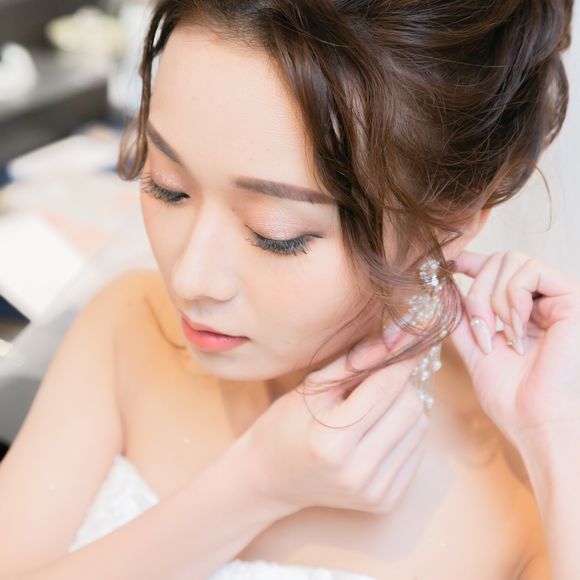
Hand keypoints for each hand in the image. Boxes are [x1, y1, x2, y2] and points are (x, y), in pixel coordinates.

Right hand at [230, 330, 429, 515]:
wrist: (270, 479)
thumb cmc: (285, 425)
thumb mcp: (311, 387)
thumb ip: (354, 363)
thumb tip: (396, 339)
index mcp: (331, 439)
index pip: (384, 388)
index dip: (402, 359)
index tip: (413, 338)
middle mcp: (356, 470)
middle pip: (410, 408)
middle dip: (401, 383)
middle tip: (380, 377)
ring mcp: (373, 490)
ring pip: (419, 428)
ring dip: (403, 407)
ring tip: (373, 407)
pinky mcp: (385, 501)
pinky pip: (416, 451)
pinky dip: (403, 432)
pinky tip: (377, 431)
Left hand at [450, 249, 579, 447]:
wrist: (534, 420)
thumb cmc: (509, 394)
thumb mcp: (473, 346)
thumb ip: (460, 315)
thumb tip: (444, 284)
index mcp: (520, 309)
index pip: (497, 267)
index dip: (472, 260)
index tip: (449, 262)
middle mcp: (541, 299)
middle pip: (499, 259)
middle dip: (477, 290)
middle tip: (480, 328)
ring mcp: (557, 297)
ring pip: (512, 260)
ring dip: (493, 298)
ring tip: (500, 334)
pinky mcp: (572, 298)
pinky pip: (531, 271)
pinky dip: (512, 297)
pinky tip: (517, 329)